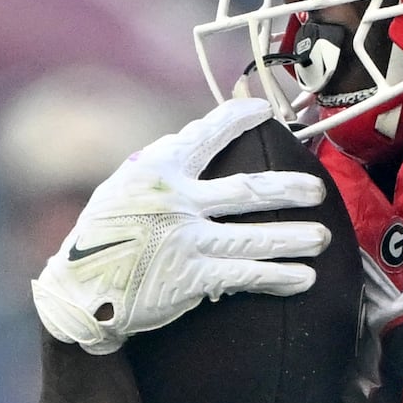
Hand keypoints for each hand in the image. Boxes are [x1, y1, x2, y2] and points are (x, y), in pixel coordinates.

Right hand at [30, 95, 330, 355]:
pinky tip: (303, 279)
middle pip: (248, 191)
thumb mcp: (122, 189)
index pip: (206, 136)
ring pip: (256, 236)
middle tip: (318, 191)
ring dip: (295, 239)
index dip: (237, 119)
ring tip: (323, 239)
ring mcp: (187, 240)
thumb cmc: (102, 238)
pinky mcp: (192, 277)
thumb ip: (160, 167)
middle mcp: (177, 202)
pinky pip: (247, 274)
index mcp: (158, 171)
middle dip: (290, 189)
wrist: (79, 293)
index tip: (264, 110)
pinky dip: (278, 277)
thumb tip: (193, 139)